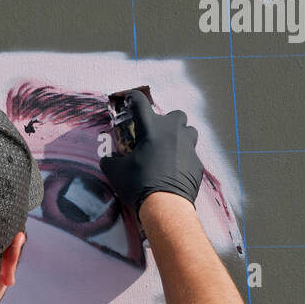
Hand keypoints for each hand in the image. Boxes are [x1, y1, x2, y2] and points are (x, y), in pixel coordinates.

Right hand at [99, 90, 203, 212]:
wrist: (165, 207)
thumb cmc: (138, 184)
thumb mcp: (115, 172)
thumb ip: (109, 161)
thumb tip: (107, 160)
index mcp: (152, 129)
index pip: (140, 102)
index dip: (132, 97)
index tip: (128, 98)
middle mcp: (173, 133)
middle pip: (176, 115)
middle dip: (167, 121)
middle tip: (156, 134)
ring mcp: (189, 147)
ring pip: (189, 132)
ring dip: (180, 136)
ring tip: (169, 149)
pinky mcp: (197, 164)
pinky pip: (191, 155)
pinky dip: (183, 159)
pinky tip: (174, 170)